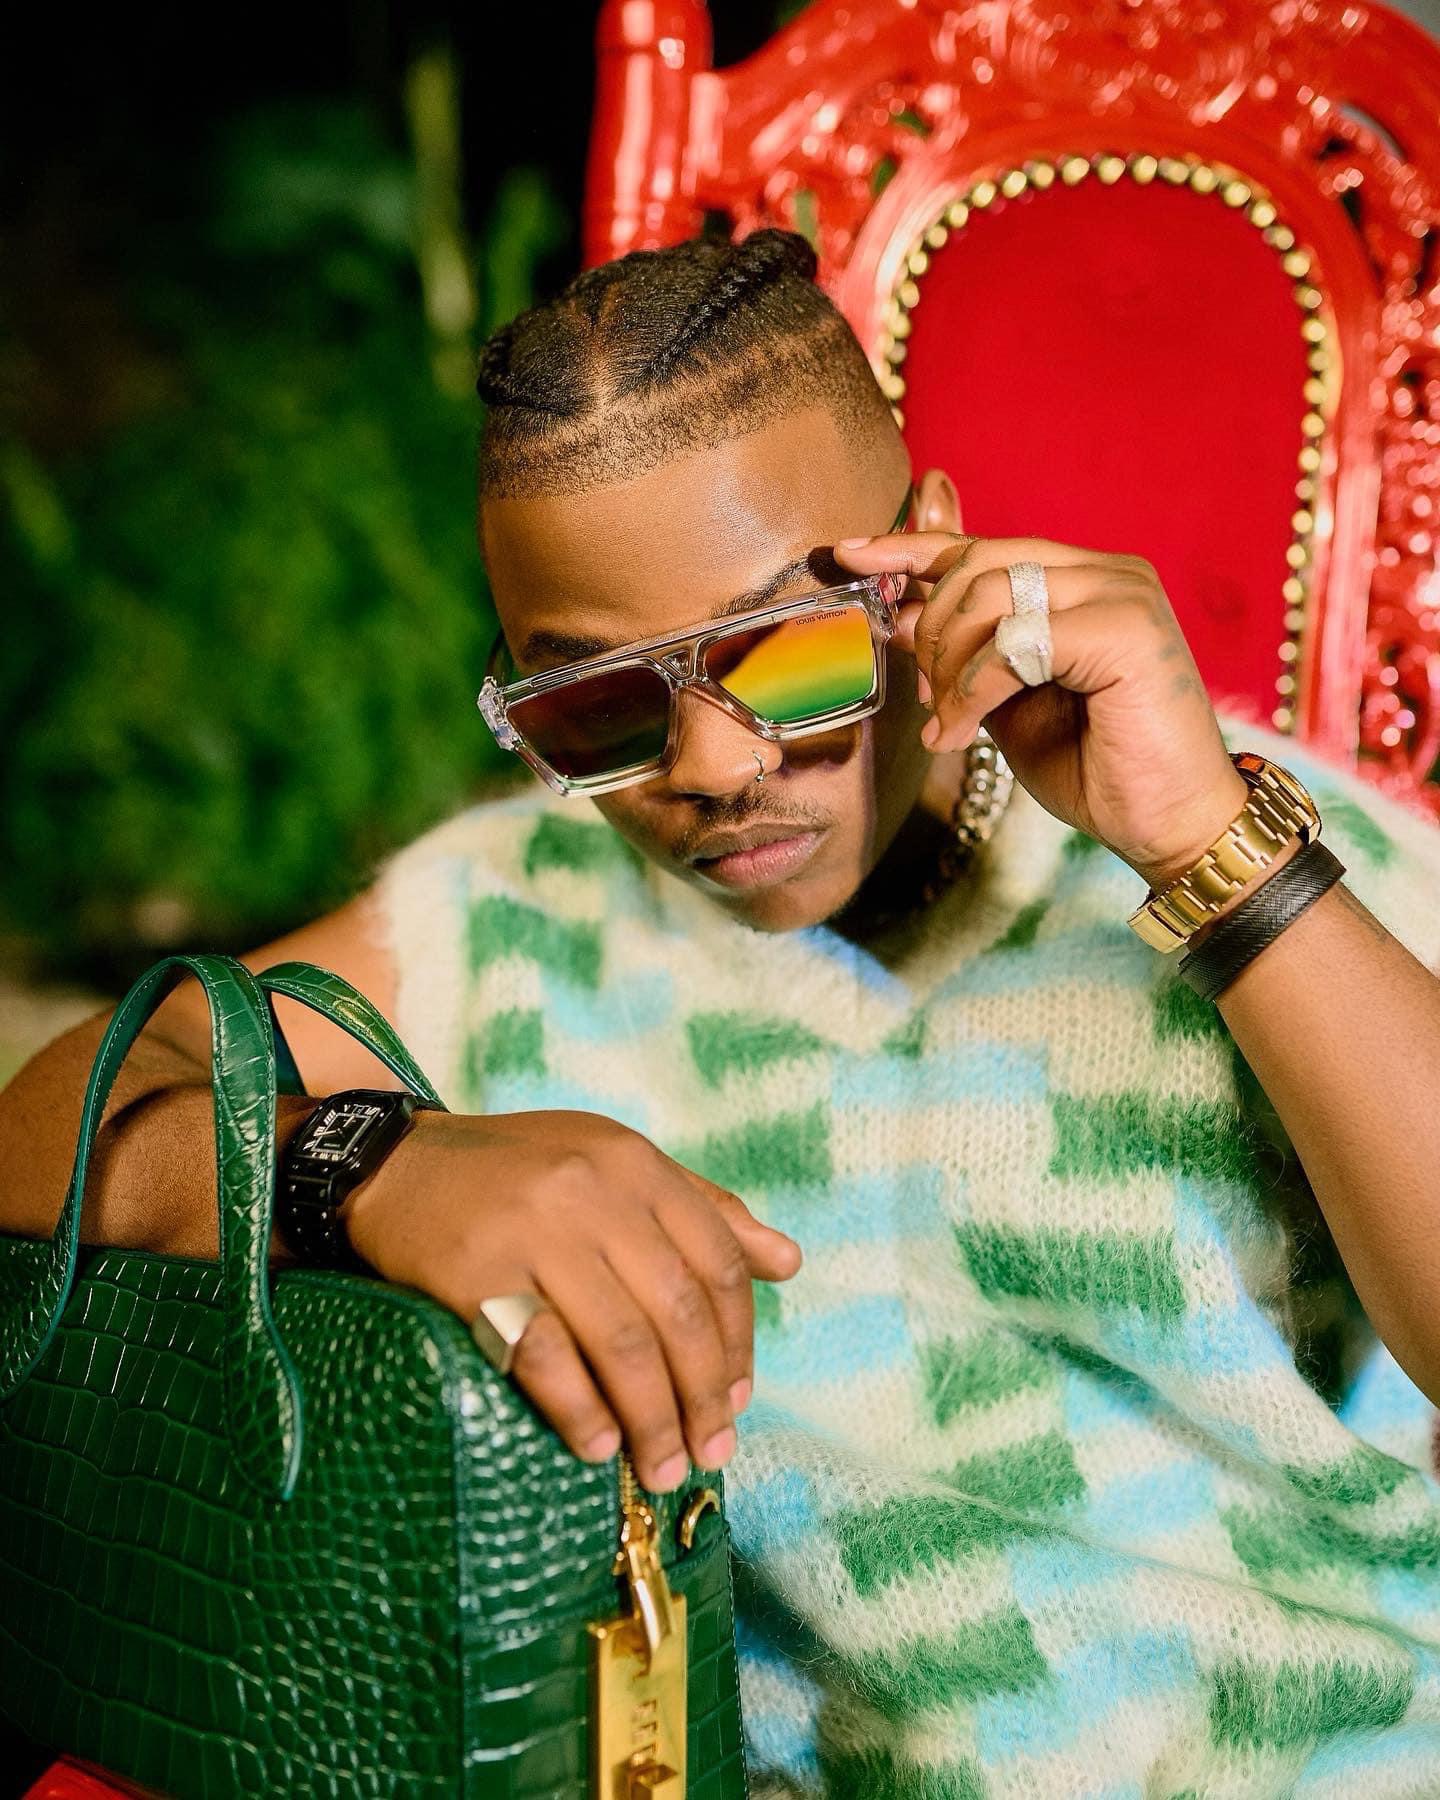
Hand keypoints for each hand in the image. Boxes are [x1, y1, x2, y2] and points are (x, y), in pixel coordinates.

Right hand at [341, 1107, 802, 1490]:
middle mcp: (592, 1192)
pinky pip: (545, 1359)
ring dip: (652, 1420)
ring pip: (621, 1344)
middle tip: (711, 1450)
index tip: (741, 1399)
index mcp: (635, 1164)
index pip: (717, 1261)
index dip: (739, 1341)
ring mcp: (533, 1233)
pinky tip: (598, 1446)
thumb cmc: (519, 1171)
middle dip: (704, 1395)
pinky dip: (580, 1411)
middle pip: (677, 1311)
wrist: (395, 1165)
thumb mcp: (614, 1164)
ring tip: (661, 1467)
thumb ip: (701, 1207)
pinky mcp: (475, 1277)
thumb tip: (788, 1261)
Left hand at [835, 530, 1247, 887]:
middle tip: (926, 702)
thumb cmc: (1097, 768)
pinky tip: (964, 733)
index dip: (910, 548)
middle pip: (976, 564)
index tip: (849, 556)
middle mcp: (1107, 572)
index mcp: (1083, 580)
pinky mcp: (1126, 629)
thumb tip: (899, 613)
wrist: (1169, 824)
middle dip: (931, 632)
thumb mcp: (1008, 703)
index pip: (982, 546)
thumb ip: (966, 655)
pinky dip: (975, 689)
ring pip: (990, 596)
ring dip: (950, 668)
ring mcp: (1122, 593)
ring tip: (949, 724)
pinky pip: (1014, 641)